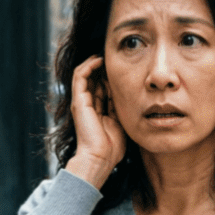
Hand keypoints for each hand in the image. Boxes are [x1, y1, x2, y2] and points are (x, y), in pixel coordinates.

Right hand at [65, 56, 126, 188]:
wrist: (100, 158)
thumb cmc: (112, 147)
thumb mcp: (122, 123)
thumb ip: (124, 110)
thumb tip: (135, 98)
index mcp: (99, 111)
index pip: (103, 87)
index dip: (112, 77)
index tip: (125, 68)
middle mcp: (88, 105)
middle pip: (94, 79)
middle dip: (105, 68)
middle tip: (116, 58)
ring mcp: (82, 103)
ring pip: (85, 74)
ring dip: (95, 63)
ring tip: (106, 55)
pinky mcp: (79, 101)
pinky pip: (79, 76)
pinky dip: (88, 66)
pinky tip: (99, 60)